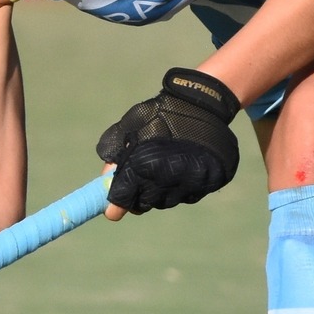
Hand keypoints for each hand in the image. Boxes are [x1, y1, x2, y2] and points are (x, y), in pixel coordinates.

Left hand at [96, 68, 239, 213]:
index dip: (116, 204)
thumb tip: (107, 179)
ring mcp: (189, 183)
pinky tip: (180, 169)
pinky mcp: (206, 184)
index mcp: (144, 166)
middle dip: (137, 195)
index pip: (124, 198)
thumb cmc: (160, 113)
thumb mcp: (130, 127)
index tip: (111, 211)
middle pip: (144, 204)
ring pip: (166, 201)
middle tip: (139, 180)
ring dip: (159, 192)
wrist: (201, 102)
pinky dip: (180, 188)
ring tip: (162, 168)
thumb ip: (115, 155)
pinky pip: (187, 195)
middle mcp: (167, 179)